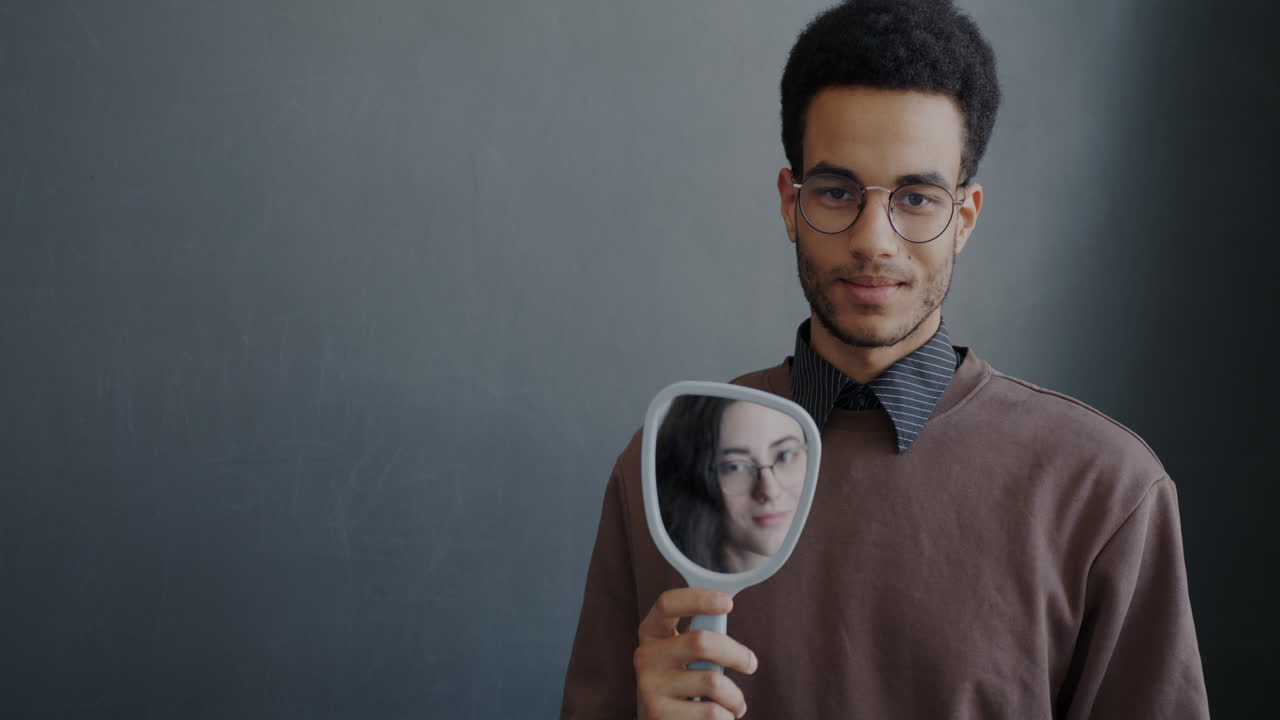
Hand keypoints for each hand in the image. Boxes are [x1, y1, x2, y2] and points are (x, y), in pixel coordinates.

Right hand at [634, 588, 758, 718]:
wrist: (664, 719)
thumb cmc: (684, 679)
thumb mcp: (684, 651)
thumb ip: (702, 632)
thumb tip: (727, 603)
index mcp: (652, 631)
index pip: (667, 604)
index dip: (698, 599)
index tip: (728, 602)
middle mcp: (646, 656)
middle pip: (700, 641)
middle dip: (736, 654)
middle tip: (750, 663)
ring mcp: (649, 687)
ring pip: (713, 682)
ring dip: (735, 697)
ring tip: (733, 702)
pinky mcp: (659, 715)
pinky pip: (712, 713)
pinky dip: (726, 716)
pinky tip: (720, 716)